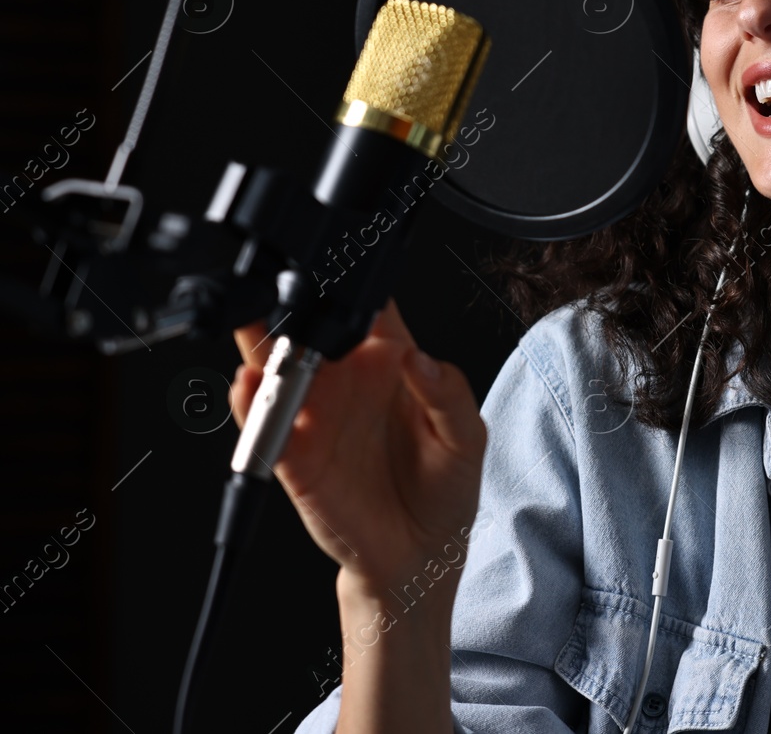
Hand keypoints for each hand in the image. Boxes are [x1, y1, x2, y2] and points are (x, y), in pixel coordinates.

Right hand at [230, 301, 486, 595]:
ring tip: (263, 332)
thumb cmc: (446, 487)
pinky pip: (262, 419)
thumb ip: (447, 393)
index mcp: (389, 357)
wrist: (419, 554)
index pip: (363, 303)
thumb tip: (419, 360)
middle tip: (288, 289)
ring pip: (274, 363)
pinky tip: (251, 383)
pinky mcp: (291, 452)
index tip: (344, 268)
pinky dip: (250, 400)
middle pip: (309, 323)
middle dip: (293, 301)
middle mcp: (345, 377)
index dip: (351, 279)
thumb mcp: (466, 437)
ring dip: (261, 342)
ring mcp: (314, 411)